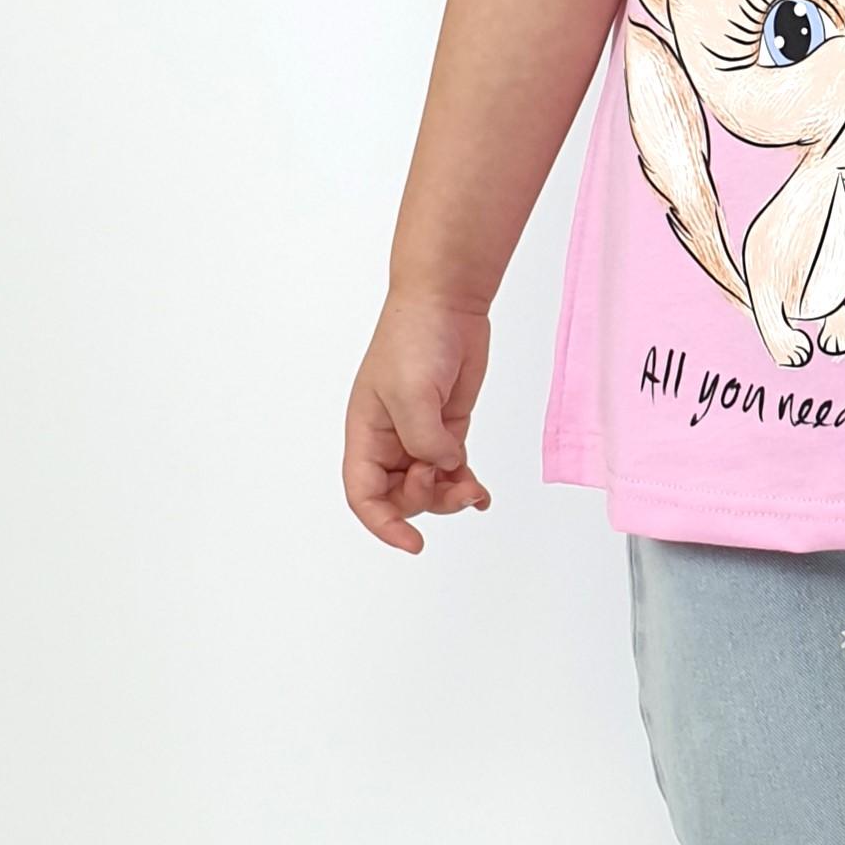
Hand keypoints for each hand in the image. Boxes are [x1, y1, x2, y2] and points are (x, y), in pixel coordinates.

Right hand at [344, 295, 493, 552]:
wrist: (447, 302)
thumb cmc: (415, 338)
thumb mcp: (412, 393)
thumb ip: (425, 441)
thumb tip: (444, 468)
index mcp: (366, 432)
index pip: (363, 493)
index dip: (383, 523)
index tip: (413, 542)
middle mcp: (389, 439)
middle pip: (399, 495)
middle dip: (426, 502)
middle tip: (453, 485)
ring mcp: (420, 434)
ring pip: (430, 486)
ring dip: (450, 497)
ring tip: (474, 491)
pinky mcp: (449, 426)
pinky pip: (453, 469)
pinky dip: (466, 485)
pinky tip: (481, 495)